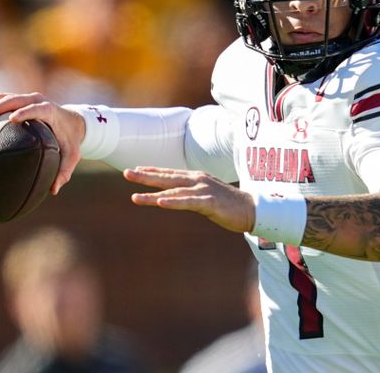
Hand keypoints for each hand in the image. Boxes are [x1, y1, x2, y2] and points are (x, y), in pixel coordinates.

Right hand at [0, 92, 85, 194]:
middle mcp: (38, 101)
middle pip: (16, 99)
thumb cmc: (70, 141)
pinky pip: (1, 98)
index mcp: (51, 112)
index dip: (26, 112)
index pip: (38, 108)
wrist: (72, 122)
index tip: (12, 119)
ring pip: (5, 96)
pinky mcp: (19, 99)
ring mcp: (28, 98)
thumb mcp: (72, 156)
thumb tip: (54, 190)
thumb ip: (64, 172)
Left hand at [125, 167, 254, 233]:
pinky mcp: (210, 202)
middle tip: (126, 173)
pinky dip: (173, 202)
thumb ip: (190, 194)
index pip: (170, 173)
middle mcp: (197, 180)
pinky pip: (188, 202)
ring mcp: (203, 190)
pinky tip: (160, 202)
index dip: (152, 171)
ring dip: (153, 194)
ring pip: (173, 191)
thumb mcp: (205, 196)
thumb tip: (175, 197)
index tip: (135, 169)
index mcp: (196, 177)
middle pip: (167, 177)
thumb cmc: (228, 204)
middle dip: (146, 176)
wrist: (252, 209)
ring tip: (134, 196)